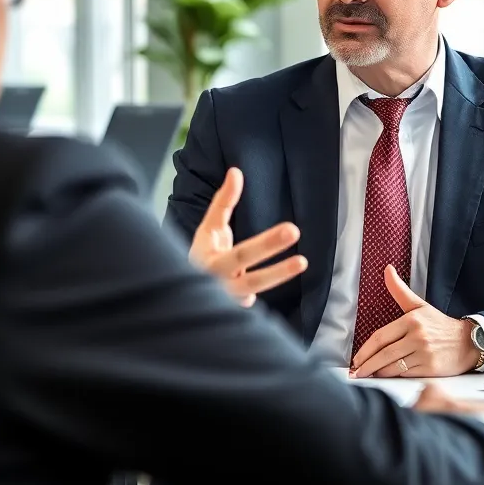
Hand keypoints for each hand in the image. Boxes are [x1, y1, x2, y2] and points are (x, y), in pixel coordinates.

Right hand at [189, 167, 306, 306]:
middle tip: (297, 240)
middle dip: (278, 266)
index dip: (267, 244)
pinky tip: (281, 281)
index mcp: (210, 264)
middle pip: (252, 278)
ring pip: (256, 292)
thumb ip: (224, 201)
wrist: (181, 288)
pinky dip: (266, 300)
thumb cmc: (203, 254)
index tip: (292, 230)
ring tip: (302, 262)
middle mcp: (219, 287)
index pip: (243, 254)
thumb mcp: (210, 227)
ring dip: (279, 276)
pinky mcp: (235, 313)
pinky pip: (254, 309)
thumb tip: (236, 172)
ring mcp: (228, 303)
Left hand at [350, 266, 480, 377]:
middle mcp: (417, 336)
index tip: (356, 359)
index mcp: (411, 320)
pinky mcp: (430, 369)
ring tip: (369, 375)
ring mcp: (424, 353)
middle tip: (357, 372)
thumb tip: (387, 269)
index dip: (365, 350)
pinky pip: (405, 375)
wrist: (469, 342)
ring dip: (378, 373)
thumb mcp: (419, 305)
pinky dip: (394, 378)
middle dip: (367, 365)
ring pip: (393, 367)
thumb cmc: (440, 325)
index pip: (380, 337)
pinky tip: (387, 378)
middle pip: (384, 354)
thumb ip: (399, 290)